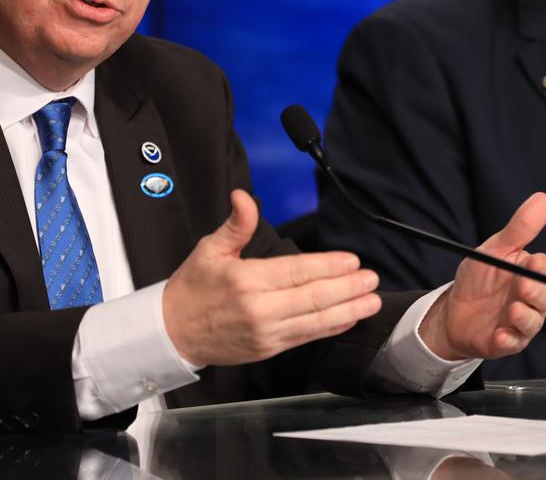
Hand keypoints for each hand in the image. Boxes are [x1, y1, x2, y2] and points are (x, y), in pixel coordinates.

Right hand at [162, 189, 381, 366]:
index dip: (328, 266)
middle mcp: (260, 310)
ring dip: (348, 310)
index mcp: (246, 280)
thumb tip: (244, 196)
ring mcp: (266, 333)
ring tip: (372, 300)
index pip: (296, 272)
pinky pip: (306, 337)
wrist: (172, 333)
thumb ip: (236, 224)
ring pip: (316, 321)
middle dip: (347, 288)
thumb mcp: (209, 249)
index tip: (352, 260)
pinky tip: (349, 319)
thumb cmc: (192, 288)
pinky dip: (331, 328)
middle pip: (313, 297)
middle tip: (372, 278)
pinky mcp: (269, 349)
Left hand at [419, 192, 545, 359]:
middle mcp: (530, 299)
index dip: (541, 267)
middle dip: (536, 293)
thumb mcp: (494, 250)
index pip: (545, 269)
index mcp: (528, 274)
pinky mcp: (507, 342)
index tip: (533, 262)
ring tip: (512, 311)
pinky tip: (500, 334)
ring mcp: (520, 323)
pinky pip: (514, 343)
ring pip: (533, 322)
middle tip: (523, 288)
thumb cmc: (478, 278)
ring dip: (525, 318)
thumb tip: (543, 198)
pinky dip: (508, 339)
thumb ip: (518, 228)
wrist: (453, 311)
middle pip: (544, 297)